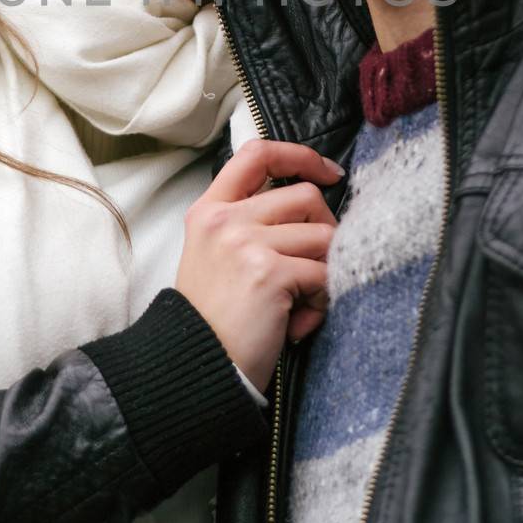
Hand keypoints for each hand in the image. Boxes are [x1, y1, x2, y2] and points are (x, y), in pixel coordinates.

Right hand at [175, 139, 341, 391]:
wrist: (195, 367)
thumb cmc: (212, 320)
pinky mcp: (269, 273)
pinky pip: (324, 274)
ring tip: (300, 303)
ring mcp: (245, 243)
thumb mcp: (214, 256)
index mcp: (209, 210)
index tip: (327, 173)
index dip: (300, 156)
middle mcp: (225, 220)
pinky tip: (296, 324)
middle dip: (324, 230)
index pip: (258, 154)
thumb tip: (312, 205)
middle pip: (305, 196)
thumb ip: (248, 224)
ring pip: (324, 235)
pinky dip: (321, 302)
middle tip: (312, 268)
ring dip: (324, 272)